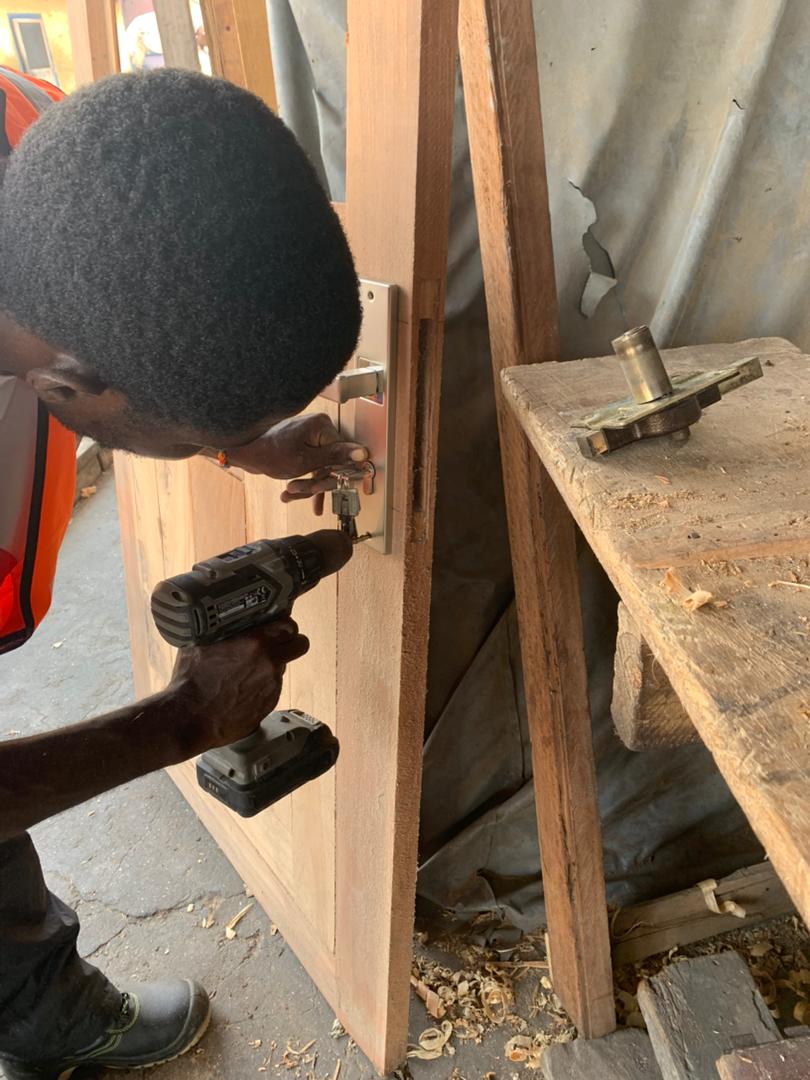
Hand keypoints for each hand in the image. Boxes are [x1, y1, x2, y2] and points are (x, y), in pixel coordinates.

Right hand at [166, 619, 308, 754]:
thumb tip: (233, 618)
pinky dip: (263, 685)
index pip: (288, 625)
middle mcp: (269, 663)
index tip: (277, 626)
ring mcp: (271, 685)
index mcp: (255, 642)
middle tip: (276, 644)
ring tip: (247, 670)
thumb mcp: (202, 641)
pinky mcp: (269, 703)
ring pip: (283, 666)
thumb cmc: (191, 681)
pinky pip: (273, 686)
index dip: (283, 625)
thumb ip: (226, 629)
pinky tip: (242, 688)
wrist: (188, 718)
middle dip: (290, 642)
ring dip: (271, 665)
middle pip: (299, 644)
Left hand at [226, 414, 367, 513]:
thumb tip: (363, 453)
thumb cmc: (269, 453)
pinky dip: (302, 480)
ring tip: (288, 494)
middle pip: (330, 464)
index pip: (341, 457)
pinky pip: (310, 466)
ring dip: (305, 486)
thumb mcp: (305, 462)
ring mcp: (310, 436)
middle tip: (295, 491)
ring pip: (319, 469)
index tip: (318, 490)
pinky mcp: (302, 445)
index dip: (330, 477)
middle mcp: (319, 428)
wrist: (240, 450)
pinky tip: (291, 495)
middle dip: (313, 484)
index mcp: (322, 427)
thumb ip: (336, 458)